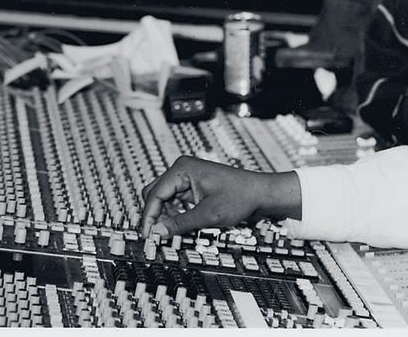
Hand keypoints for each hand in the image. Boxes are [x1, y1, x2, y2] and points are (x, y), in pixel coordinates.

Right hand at [139, 156, 300, 237]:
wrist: (260, 193)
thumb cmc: (241, 197)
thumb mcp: (208, 215)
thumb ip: (180, 224)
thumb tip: (156, 233)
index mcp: (183, 169)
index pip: (154, 195)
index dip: (148, 217)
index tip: (146, 236)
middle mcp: (182, 170)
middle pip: (154, 195)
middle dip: (154, 216)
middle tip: (155, 238)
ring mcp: (187, 177)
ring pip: (163, 200)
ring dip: (165, 217)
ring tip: (172, 234)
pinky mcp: (192, 186)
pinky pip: (174, 202)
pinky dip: (174, 215)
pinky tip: (181, 226)